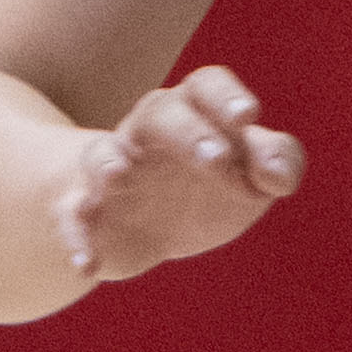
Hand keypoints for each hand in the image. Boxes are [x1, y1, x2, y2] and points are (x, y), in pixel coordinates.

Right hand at [50, 67, 302, 282]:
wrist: (152, 226)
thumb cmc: (211, 185)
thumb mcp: (253, 174)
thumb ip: (278, 161)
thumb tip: (280, 174)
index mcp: (195, 115)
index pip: (206, 85)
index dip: (225, 96)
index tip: (249, 116)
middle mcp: (148, 134)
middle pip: (157, 112)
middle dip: (187, 132)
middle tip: (218, 159)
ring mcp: (113, 171)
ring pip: (101, 155)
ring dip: (107, 163)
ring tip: (117, 176)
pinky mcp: (87, 211)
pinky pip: (71, 217)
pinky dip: (76, 238)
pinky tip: (86, 266)